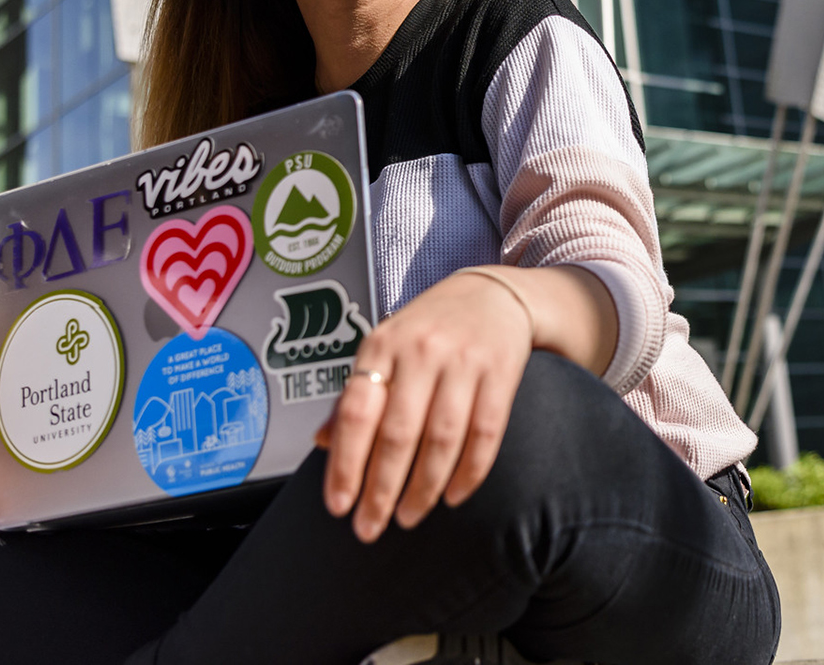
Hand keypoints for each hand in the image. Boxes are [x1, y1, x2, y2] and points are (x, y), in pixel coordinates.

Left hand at [316, 271, 532, 541]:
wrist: (491, 296)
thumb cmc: (429, 328)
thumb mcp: (384, 349)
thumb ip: (355, 395)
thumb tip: (323, 443)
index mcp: (382, 346)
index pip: (356, 413)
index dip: (345, 464)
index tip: (338, 505)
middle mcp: (420, 351)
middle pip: (398, 434)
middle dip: (381, 490)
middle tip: (370, 527)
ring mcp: (463, 362)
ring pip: (442, 439)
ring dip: (423, 488)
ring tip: (409, 517)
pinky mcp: (500, 374)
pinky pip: (485, 434)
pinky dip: (469, 472)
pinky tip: (454, 496)